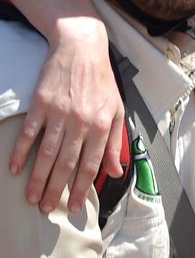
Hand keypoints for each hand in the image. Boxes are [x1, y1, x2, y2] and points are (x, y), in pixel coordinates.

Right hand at [9, 17, 123, 212]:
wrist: (81, 47)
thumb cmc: (101, 81)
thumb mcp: (117, 110)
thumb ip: (116, 143)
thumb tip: (116, 172)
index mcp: (102, 126)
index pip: (91, 165)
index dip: (81, 188)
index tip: (73, 207)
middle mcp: (81, 122)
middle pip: (66, 164)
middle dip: (56, 190)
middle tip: (47, 210)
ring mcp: (59, 113)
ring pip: (46, 154)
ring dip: (38, 179)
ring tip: (31, 198)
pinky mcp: (41, 103)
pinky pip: (29, 133)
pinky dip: (21, 152)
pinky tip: (15, 169)